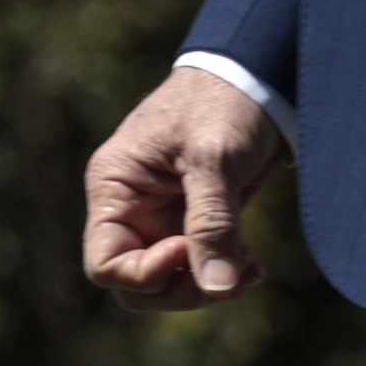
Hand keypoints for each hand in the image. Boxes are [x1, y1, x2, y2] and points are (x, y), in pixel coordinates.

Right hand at [80, 71, 288, 307]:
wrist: (259, 75)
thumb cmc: (224, 101)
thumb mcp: (215, 157)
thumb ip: (212, 222)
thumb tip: (216, 287)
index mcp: (115, 187)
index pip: (105, 264)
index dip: (144, 274)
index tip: (185, 250)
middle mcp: (131, 209)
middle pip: (136, 286)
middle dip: (180, 290)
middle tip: (228, 276)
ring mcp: (161, 219)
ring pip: (169, 285)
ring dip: (207, 288)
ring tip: (251, 269)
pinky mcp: (193, 223)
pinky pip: (198, 270)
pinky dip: (223, 276)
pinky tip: (254, 265)